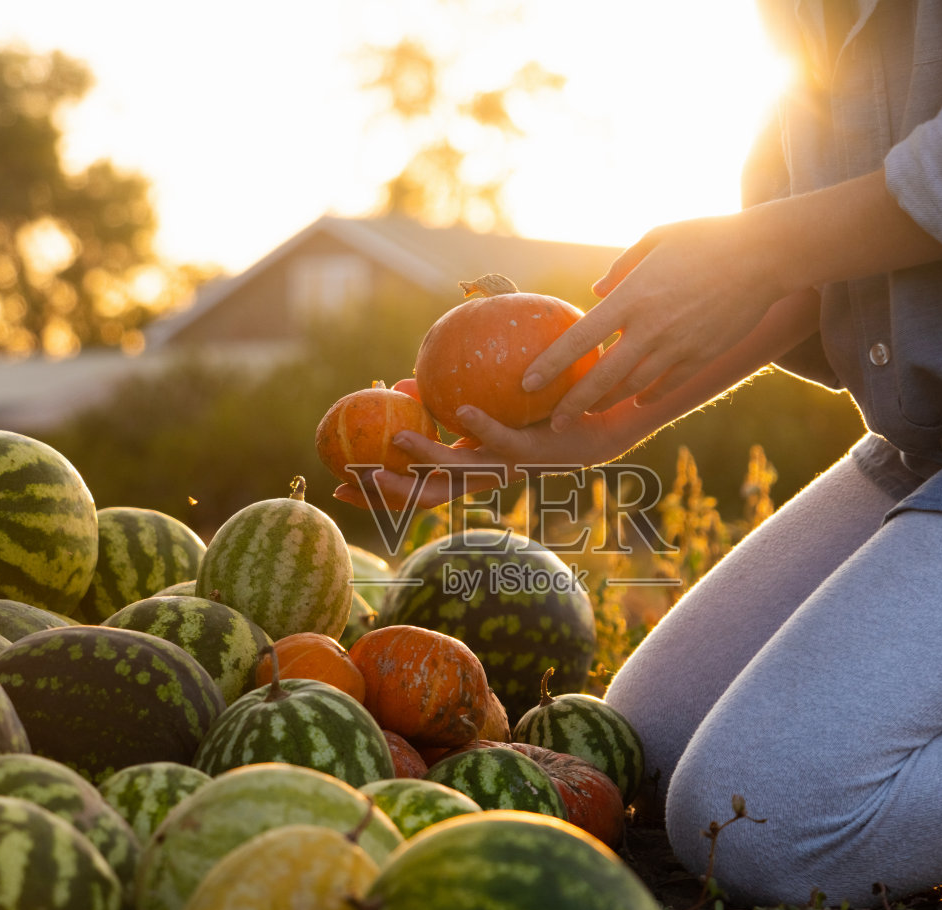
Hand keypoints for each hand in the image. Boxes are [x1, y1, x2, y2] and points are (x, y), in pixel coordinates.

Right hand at [331, 399, 646, 511]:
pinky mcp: (535, 452)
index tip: (338, 488)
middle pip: (427, 496)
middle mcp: (485, 475)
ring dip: (427, 459)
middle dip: (390, 493)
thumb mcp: (487, 400)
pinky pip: (503, 440)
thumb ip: (444, 396)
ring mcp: (508, 467)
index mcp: (469, 467)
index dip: (376, 495)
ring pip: (460, 472)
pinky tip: (461, 412)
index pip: (414, 489)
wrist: (603, 419)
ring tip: (398, 438)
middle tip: (353, 479)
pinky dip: (481, 427)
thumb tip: (403, 381)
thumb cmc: (540, 407)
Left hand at [521, 209, 793, 429]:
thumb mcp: (657, 238)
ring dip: (608, 402)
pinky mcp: (703, 356)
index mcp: (634, 296)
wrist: (765, 255)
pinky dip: (647, 395)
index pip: (580, 339)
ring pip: (634, 387)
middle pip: (603, 377)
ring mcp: (679, 346)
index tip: (527, 383)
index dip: (551, 365)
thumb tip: (596, 293)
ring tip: (588, 409)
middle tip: (552, 419)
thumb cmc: (707, 238)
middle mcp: (652, 328)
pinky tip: (634, 399)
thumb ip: (621, 268)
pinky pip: (668, 385)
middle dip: (573, 403)